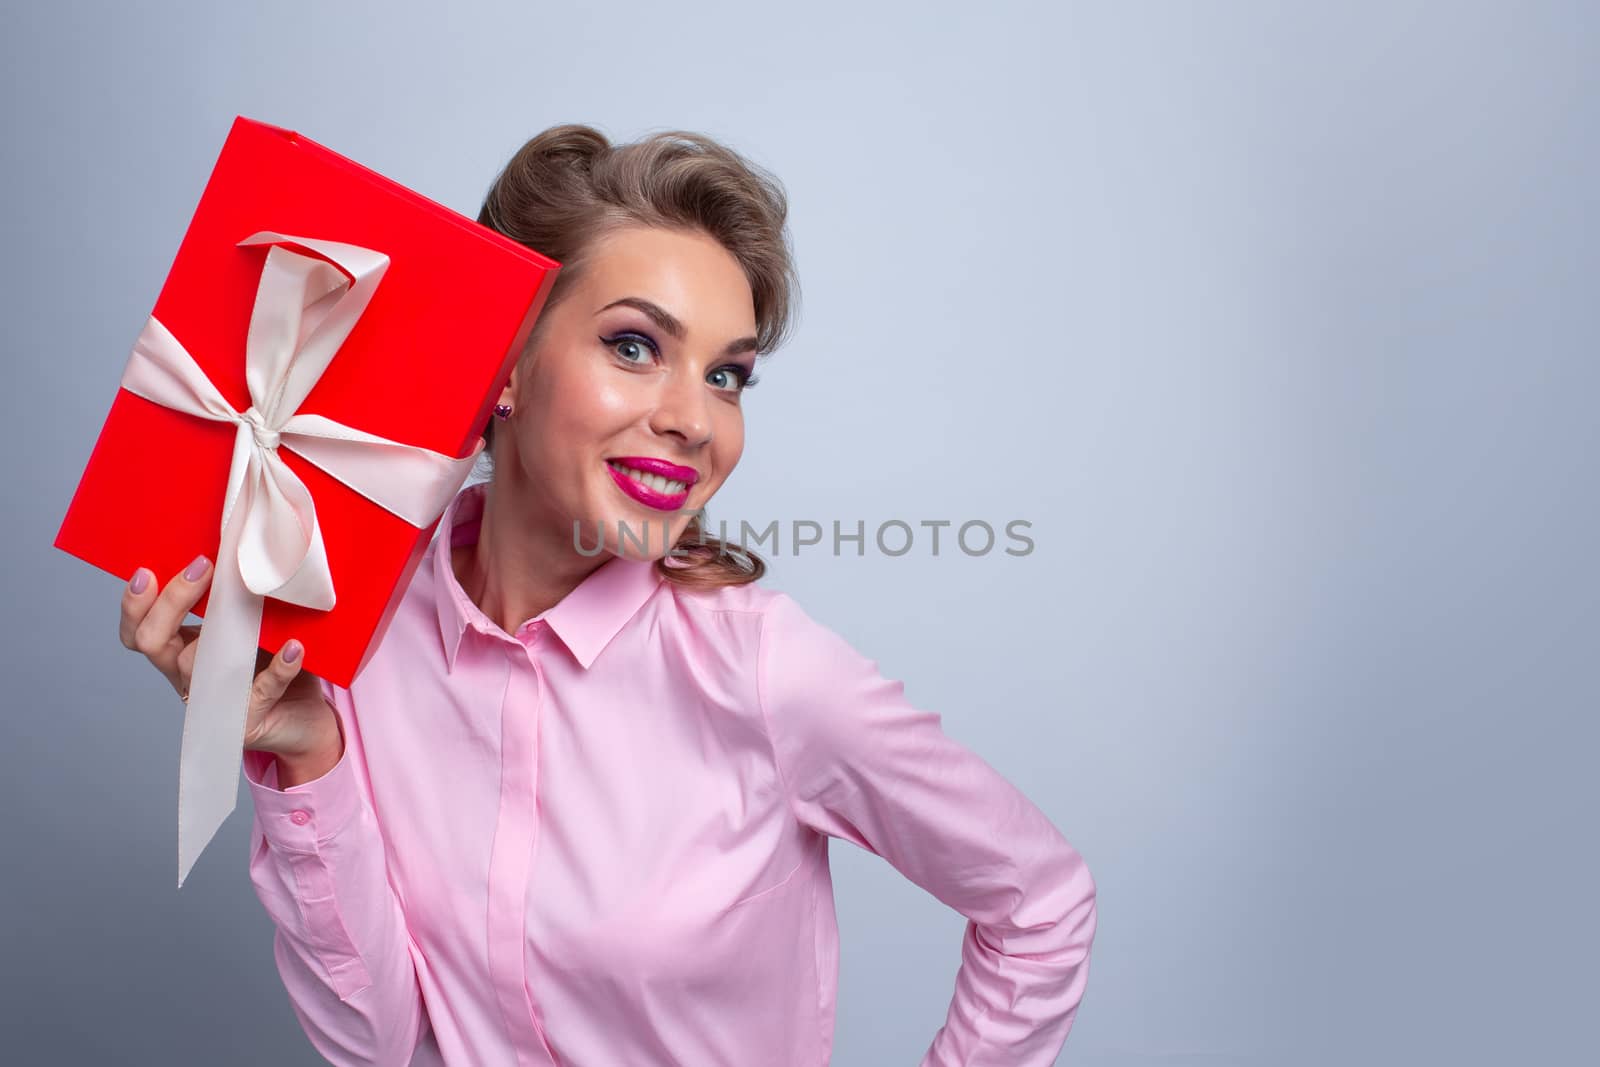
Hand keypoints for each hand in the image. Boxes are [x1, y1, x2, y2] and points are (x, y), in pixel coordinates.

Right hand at [119, 554, 341, 766]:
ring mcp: (214, 702)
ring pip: (198, 666)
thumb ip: (238, 601)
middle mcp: (189, 677)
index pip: (138, 631)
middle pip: (153, 641)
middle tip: (203, 567)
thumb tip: (243, 553)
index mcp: (181, 651)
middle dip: (171, 601)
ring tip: (254, 604)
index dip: (135, 605)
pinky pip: (259, 690)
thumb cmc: (275, 665)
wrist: (306, 719)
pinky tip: (293, 648)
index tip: (147, 572)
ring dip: (225, 633)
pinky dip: (277, 668)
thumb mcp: (252, 627)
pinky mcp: (247, 721)